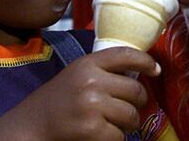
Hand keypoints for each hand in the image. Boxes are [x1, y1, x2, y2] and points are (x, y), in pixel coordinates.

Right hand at [0, 47, 159, 140]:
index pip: (126, 55)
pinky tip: (101, 134)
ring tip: (113, 123)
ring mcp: (92, 105)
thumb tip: (141, 73)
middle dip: (137, 103)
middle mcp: (91, 81)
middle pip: (136, 91)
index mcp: (88, 63)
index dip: (146, 61)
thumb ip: (104, 70)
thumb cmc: (59, 100)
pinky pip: (120, 135)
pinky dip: (115, 138)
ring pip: (131, 115)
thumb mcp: (78, 74)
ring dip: (128, 124)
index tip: (156, 70)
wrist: (32, 124)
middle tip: (128, 109)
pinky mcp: (92, 129)